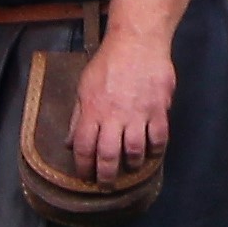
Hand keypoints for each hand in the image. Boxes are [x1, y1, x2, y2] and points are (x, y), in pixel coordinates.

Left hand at [72, 29, 176, 180]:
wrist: (137, 41)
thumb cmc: (109, 61)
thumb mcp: (84, 85)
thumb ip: (78, 115)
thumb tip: (69, 141)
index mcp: (92, 110)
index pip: (83, 147)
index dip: (83, 167)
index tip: (85, 176)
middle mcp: (113, 116)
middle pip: (108, 155)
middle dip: (105, 175)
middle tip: (106, 185)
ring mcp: (138, 113)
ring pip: (134, 151)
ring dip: (131, 164)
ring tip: (129, 167)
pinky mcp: (158, 109)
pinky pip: (158, 138)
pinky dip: (155, 150)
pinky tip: (152, 153)